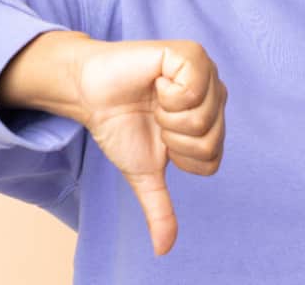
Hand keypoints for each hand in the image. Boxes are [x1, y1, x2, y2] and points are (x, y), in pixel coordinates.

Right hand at [64, 38, 228, 256]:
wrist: (90, 94)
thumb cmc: (120, 125)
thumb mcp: (144, 172)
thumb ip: (160, 208)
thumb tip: (164, 250)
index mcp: (211, 121)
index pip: (211, 159)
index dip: (179, 157)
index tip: (159, 138)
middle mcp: (214, 95)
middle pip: (209, 141)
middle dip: (172, 138)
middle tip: (155, 118)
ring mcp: (205, 73)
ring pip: (202, 118)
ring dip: (167, 116)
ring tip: (155, 99)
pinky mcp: (188, 54)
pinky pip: (193, 89)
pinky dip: (167, 94)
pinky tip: (156, 82)